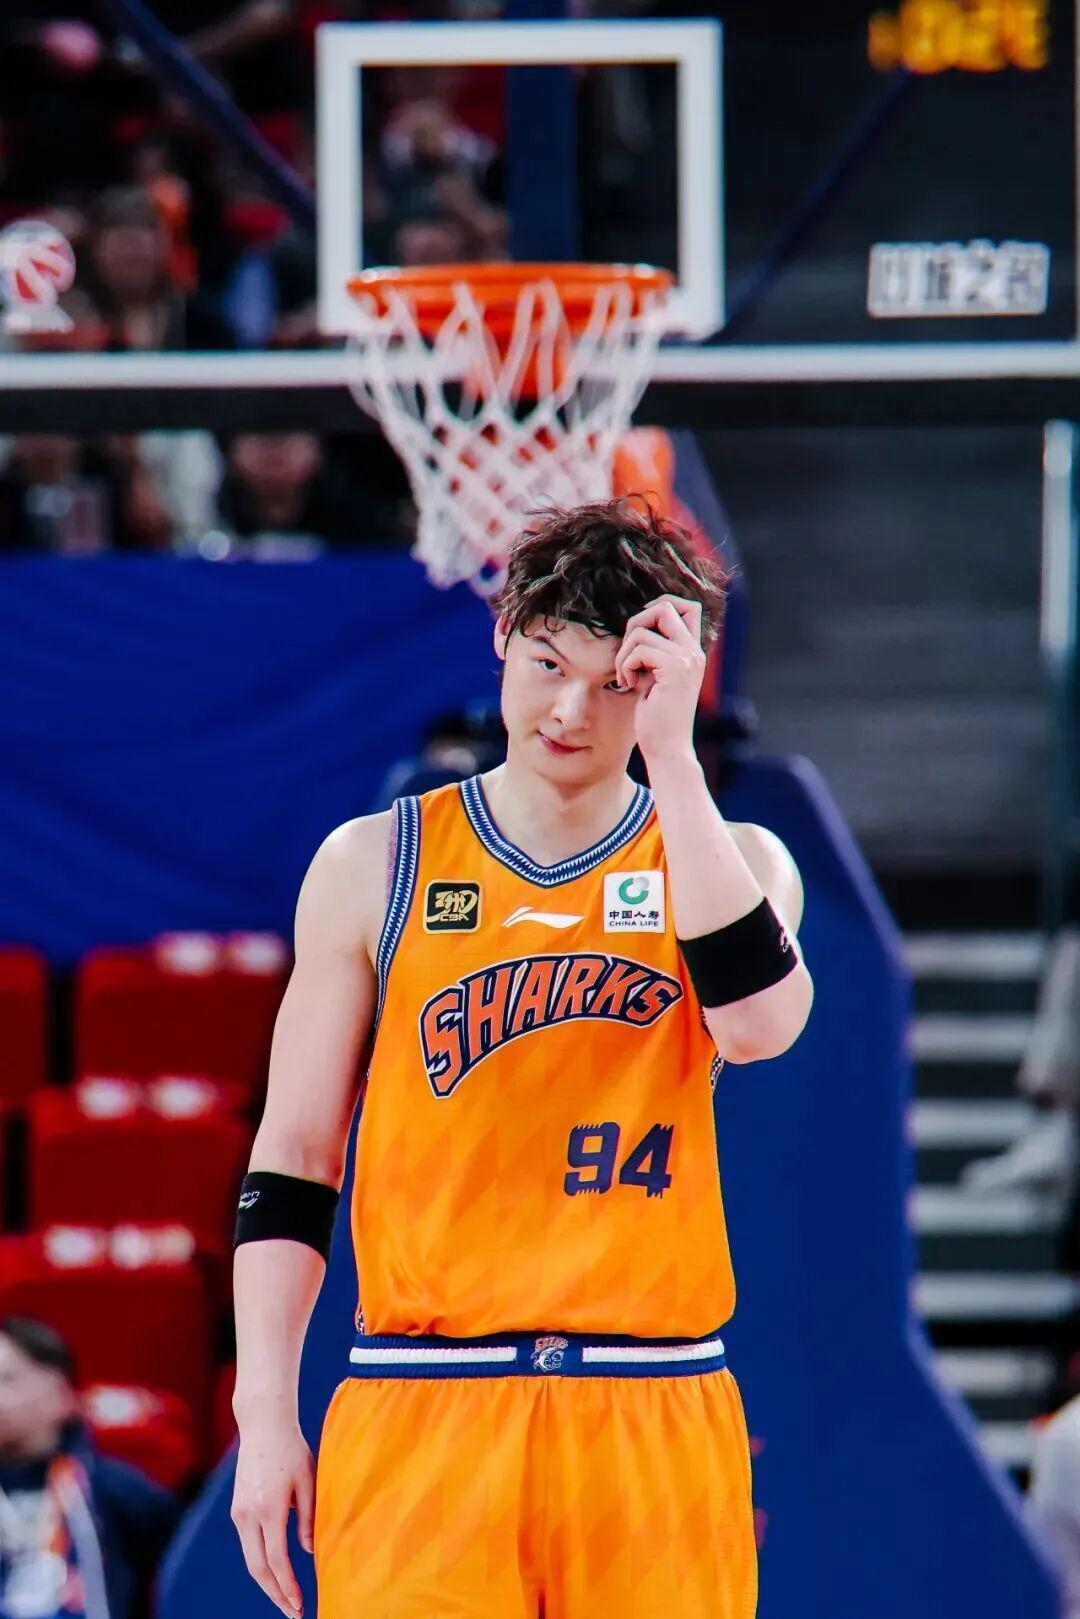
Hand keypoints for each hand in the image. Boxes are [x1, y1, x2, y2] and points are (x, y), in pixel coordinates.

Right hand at [231, 1414, 314, 1616]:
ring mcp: (238, 1512)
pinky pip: (248, 1544)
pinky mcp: (237, 1509)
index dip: (288, 1586)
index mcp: (268, 1507)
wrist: (263, 1424)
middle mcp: (248, 1514)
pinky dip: (261, 1563)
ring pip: (250, 1559)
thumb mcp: (308, 1480)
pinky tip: (276, 1573)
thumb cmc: (292, 1448)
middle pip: (257, 1568)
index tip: (300, 1605)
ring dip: (267, 1582)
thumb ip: (308, 1517)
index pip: (276, 1559)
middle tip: (293, 1614)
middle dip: (275, 1595)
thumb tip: (310, 1551)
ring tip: (287, 1600)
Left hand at [614, 595, 706, 765]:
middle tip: (627, 652)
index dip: (661, 604)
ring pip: (642, 631)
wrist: (667, 748)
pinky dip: (625, 665)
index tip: (640, 629)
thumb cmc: (656, 717)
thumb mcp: (654, 677)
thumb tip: (634, 626)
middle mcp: (695, 652)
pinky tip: (629, 684)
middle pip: (664, 607)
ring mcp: (687, 659)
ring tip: (625, 676)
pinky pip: (639, 649)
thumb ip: (653, 652)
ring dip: (623, 653)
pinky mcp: (676, 668)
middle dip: (635, 624)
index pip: (688, 606)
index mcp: (693, 652)